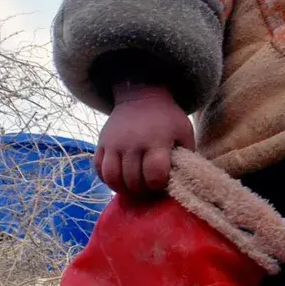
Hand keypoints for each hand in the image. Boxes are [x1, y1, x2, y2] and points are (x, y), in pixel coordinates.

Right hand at [95, 82, 194, 196]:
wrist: (141, 96)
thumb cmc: (167, 118)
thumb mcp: (184, 132)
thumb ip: (185, 156)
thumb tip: (182, 180)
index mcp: (156, 140)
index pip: (154, 174)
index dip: (158, 184)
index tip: (161, 182)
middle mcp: (132, 143)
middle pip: (133, 180)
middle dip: (142, 189)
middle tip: (148, 186)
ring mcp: (114, 143)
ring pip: (112, 177)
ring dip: (123, 188)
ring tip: (132, 187)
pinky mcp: (102, 142)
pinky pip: (99, 169)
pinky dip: (107, 179)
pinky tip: (119, 178)